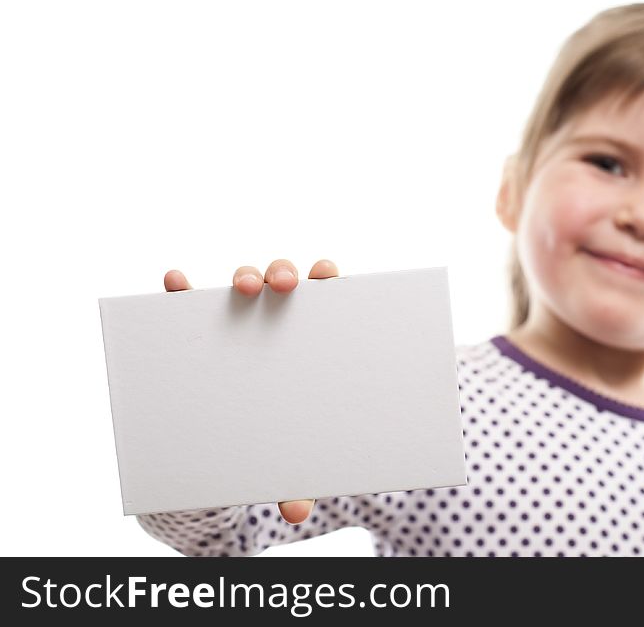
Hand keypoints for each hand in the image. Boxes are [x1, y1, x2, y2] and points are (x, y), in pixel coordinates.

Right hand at [163, 258, 340, 524]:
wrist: (239, 436)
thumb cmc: (277, 432)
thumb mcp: (288, 453)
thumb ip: (296, 475)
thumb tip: (296, 510)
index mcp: (311, 334)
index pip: (325, 295)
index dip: (328, 276)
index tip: (328, 272)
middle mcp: (277, 316)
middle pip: (285, 280)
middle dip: (284, 273)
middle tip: (284, 286)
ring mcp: (238, 315)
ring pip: (244, 281)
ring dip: (246, 275)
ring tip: (245, 288)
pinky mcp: (198, 323)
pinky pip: (187, 301)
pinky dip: (180, 289)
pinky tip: (175, 282)